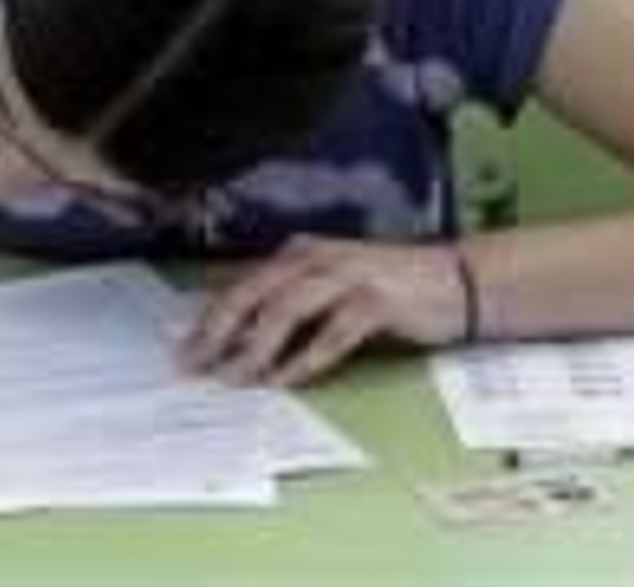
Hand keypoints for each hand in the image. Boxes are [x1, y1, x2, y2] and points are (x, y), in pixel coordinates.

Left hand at [178, 236, 468, 388]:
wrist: (456, 280)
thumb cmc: (387, 289)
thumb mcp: (331, 287)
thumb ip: (290, 303)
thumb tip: (236, 336)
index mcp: (301, 253)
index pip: (242, 283)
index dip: (207, 314)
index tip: (177, 345)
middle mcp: (318, 257)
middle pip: (254, 291)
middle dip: (218, 329)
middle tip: (192, 364)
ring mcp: (347, 275)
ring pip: (287, 308)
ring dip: (256, 346)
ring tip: (233, 378)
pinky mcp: (377, 300)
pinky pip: (334, 331)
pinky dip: (308, 357)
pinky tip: (288, 379)